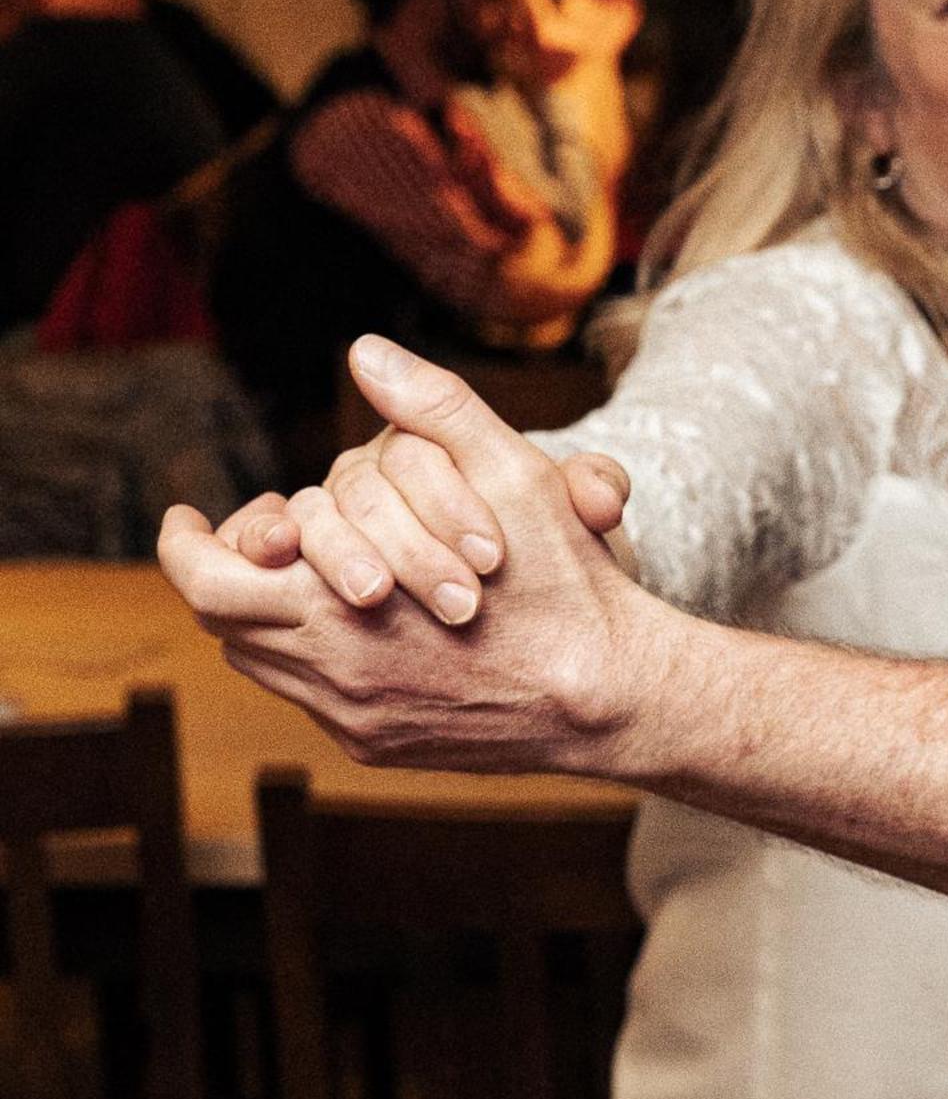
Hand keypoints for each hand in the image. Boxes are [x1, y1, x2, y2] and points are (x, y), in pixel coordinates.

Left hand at [158, 340, 664, 777]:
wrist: (612, 696)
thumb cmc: (565, 582)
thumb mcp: (512, 474)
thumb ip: (436, 408)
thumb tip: (366, 353)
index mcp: (338, 609)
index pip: (207, 582)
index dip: (185, 545)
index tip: (186, 518)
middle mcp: (331, 675)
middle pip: (224, 624)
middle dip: (220, 575)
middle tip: (234, 541)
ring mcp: (353, 718)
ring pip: (264, 663)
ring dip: (265, 616)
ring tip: (290, 575)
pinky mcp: (379, 745)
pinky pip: (312, 699)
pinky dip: (313, 656)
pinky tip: (352, 624)